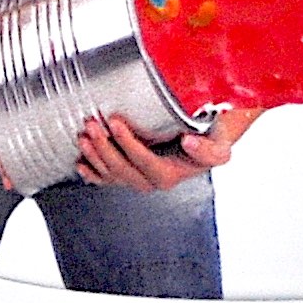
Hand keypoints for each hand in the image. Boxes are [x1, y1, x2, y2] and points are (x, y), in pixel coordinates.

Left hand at [73, 110, 234, 191]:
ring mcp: (139, 179)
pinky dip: (92, 173)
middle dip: (104, 147)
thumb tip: (188, 142)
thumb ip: (211, 150)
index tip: (116, 122)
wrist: (209, 141)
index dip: (128, 144)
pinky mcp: (130, 174)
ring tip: (84, 135)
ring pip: (111, 174)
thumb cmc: (212, 140)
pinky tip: (81, 163)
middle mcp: (153, 181)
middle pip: (122, 169)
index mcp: (171, 175)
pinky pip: (107, 179)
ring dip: (94, 155)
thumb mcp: (221, 146)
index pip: (145, 161)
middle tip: (93, 124)